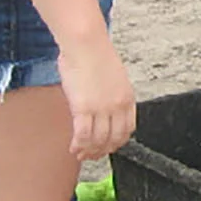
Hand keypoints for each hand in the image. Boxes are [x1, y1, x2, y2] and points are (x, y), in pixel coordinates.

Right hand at [58, 35, 136, 159]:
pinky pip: (83, 135)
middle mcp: (118, 106)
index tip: (109, 146)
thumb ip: (111, 95)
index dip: (117, 142)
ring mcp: (102, 108)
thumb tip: (102, 106)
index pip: (127, 129)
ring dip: (89, 151)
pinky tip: (73, 148)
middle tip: (92, 155)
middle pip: (114, 138)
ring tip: (80, 154)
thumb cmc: (94, 55)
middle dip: (103, 151)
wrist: (85, 44)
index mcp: (128, 98)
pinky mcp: (84, 108)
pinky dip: (78, 145)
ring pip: (98, 140)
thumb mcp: (113, 78)